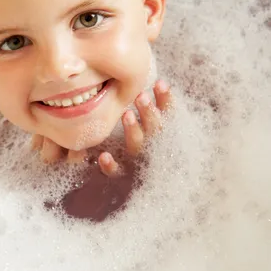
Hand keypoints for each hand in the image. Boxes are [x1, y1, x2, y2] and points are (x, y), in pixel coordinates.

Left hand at [31, 79, 170, 175]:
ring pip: (137, 149)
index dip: (166, 102)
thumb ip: (145, 107)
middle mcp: (149, 151)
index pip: (166, 117)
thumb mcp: (142, 129)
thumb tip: (144, 76)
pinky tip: (104, 157)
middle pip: (154, 132)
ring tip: (127, 115)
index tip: (161, 84)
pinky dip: (111, 166)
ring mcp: (136, 166)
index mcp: (157, 137)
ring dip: (134, 132)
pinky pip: (116, 175)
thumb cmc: (132, 152)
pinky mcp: (120, 183)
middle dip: (149, 114)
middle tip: (142, 97)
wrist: (122, 194)